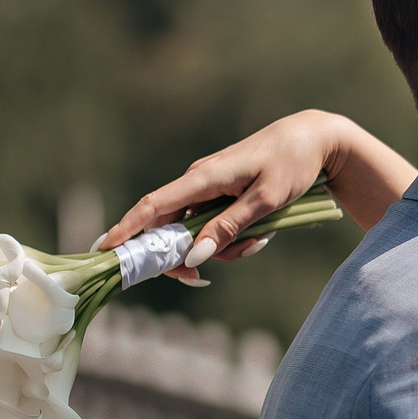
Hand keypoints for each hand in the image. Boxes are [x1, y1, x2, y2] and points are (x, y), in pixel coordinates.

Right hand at [94, 109, 339, 283]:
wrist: (313, 140)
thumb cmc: (291, 165)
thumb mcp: (265, 201)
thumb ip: (228, 228)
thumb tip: (193, 256)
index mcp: (203, 178)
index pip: (153, 206)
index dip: (127, 228)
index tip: (104, 248)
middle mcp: (198, 181)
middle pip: (170, 228)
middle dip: (185, 257)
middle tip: (202, 278)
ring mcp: (208, 188)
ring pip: (196, 233)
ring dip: (223, 248)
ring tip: (260, 240)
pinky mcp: (221, 194)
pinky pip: (213, 226)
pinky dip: (232, 238)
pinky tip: (261, 233)